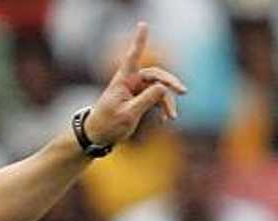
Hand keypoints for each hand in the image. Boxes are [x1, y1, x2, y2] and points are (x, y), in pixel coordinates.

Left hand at [84, 23, 187, 145]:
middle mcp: (130, 82)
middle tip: (183, 91)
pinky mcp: (139, 99)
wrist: (97, 137)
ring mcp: (135, 90)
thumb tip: (164, 87)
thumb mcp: (128, 114)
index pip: (132, 57)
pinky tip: (167, 119)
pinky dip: (163, 107)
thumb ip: (146, 100)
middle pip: (155, 75)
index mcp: (122, 81)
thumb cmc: (107, 125)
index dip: (139, 41)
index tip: (143, 24)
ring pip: (158, 89)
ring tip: (172, 117)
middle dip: (170, 83)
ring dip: (167, 101)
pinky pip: (157, 98)